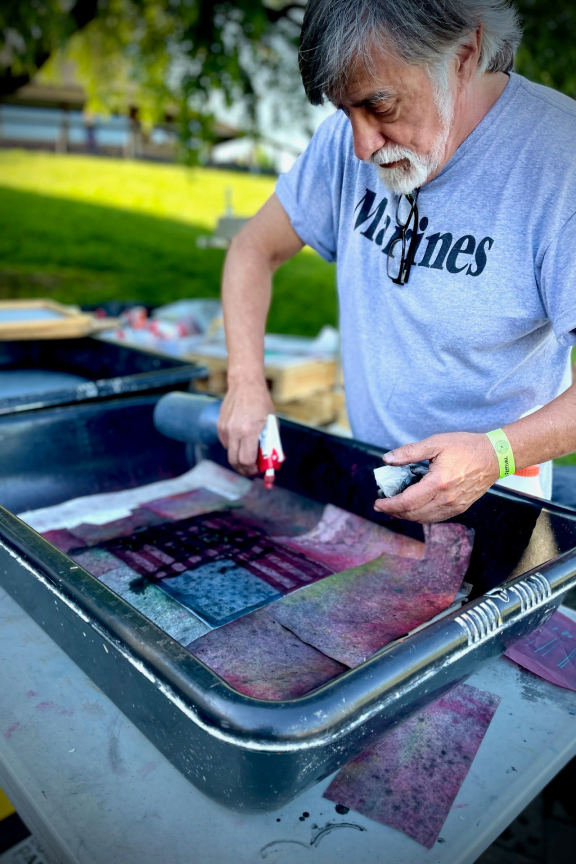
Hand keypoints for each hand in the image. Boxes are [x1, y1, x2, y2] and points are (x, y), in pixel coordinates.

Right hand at [217, 379, 274, 475]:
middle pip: (234, 462)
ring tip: (248, 453)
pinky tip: (242, 439)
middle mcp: (234, 431)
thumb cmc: (261, 404)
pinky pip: (226, 444)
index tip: (257, 470)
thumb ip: (271, 443)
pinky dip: (234, 447)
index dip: (252, 469)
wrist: (245, 385)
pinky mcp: (220, 427)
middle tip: (251, 470)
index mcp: (249, 431)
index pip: (246, 460)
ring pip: (229, 454)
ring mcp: (225, 429)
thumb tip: (271, 461)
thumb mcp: (272, 424)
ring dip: (239, 458)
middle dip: (243, 469)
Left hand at [374, 432, 499, 522]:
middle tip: (382, 506)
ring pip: (424, 519)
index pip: (407, 502)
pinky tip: (413, 508)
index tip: (377, 503)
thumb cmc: (465, 447)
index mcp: (438, 483)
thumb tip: (387, 459)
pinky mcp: (460, 508)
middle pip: (413, 514)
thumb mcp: (436, 443)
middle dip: (394, 512)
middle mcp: (446, 499)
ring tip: (394, 508)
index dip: (389, 505)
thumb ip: (409, 452)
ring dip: (406, 516)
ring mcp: (454, 506)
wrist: (494, 456)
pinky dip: (420, 516)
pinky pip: (435, 517)